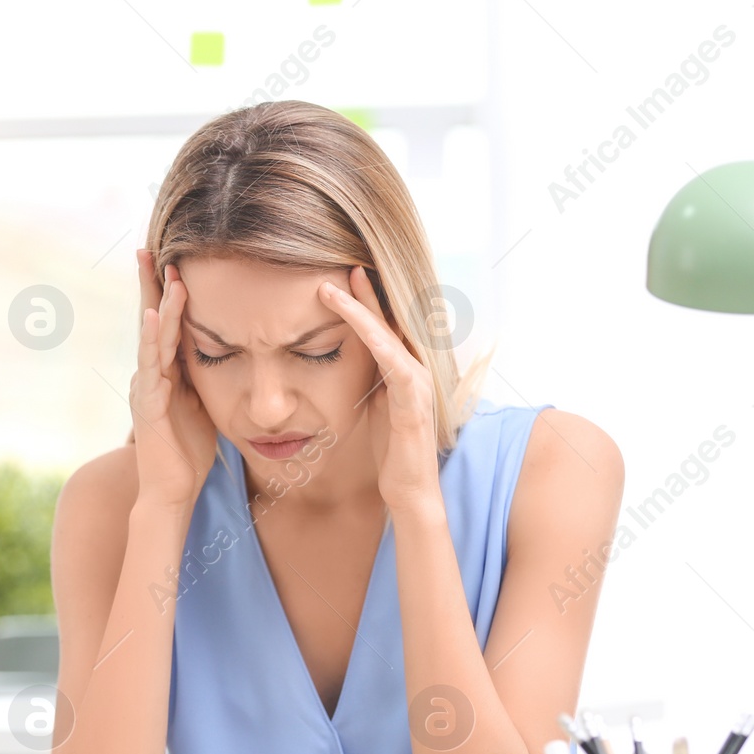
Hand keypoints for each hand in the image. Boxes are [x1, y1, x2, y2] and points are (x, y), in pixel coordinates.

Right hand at [129, 249, 216, 510]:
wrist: (172, 492)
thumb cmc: (188, 452)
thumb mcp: (204, 405)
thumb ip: (206, 378)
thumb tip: (229, 353)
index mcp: (165, 373)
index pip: (166, 324)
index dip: (166, 292)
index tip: (170, 257)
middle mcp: (150, 376)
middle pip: (151, 321)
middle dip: (150, 285)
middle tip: (148, 248)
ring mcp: (147, 390)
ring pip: (153, 339)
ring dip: (160, 304)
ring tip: (164, 273)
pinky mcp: (150, 407)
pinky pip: (152, 368)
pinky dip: (153, 341)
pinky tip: (156, 318)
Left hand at [318, 266, 440, 514]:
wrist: (409, 488)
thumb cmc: (390, 446)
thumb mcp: (372, 401)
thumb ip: (368, 375)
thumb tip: (347, 354)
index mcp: (403, 368)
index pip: (384, 326)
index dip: (365, 301)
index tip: (341, 277)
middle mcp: (416, 368)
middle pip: (390, 321)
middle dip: (366, 293)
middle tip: (345, 265)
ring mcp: (418, 382)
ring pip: (389, 335)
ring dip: (362, 310)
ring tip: (335, 290)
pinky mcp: (414, 400)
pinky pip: (394, 363)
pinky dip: (377, 341)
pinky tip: (360, 327)